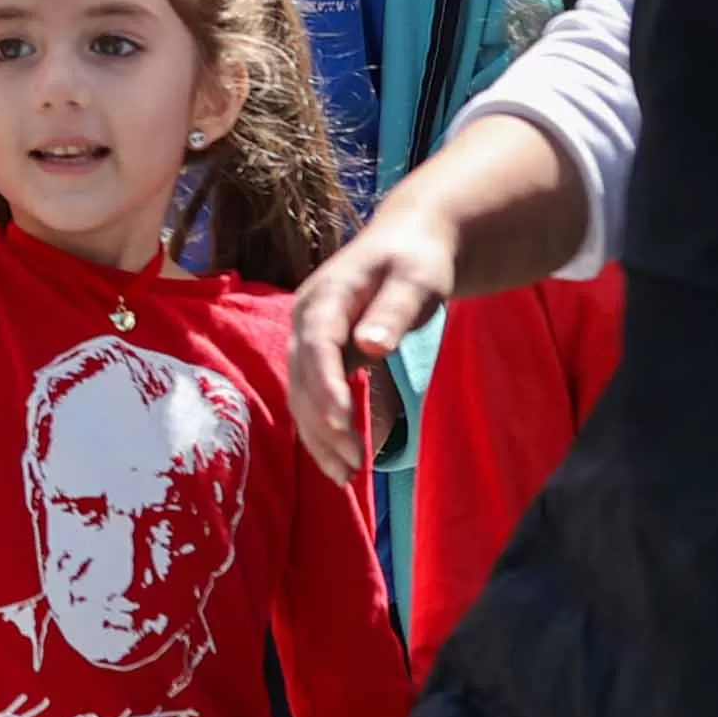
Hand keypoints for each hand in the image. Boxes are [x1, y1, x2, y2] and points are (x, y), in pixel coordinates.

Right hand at [285, 195, 459, 483]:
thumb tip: (369, 347)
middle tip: (352, 466)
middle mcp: (305, 318)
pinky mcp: (320, 353)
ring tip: (344, 475)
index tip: (342, 424)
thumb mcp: (415, 282)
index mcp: (324, 297)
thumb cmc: (416, 261)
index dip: (325, 386)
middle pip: (302, 377)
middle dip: (323, 423)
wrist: (407, 241)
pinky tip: (339, 458)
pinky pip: (312, 394)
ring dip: (318, 434)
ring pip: (301, 392)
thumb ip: (392, 313)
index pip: (317, 346)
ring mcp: (308, 337)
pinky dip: (321, 427)